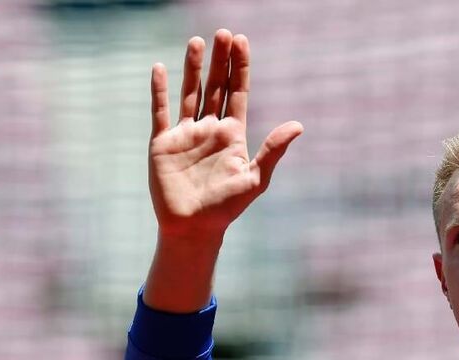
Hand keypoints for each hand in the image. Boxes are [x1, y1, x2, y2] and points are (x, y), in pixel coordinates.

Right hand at [147, 29, 302, 240]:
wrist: (193, 228)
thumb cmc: (227, 207)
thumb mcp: (255, 178)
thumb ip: (273, 150)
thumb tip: (298, 125)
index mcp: (233, 134)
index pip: (238, 92)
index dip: (240, 67)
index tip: (242, 41)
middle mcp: (210, 129)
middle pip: (216, 86)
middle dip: (220, 60)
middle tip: (223, 33)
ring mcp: (186, 134)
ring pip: (190, 92)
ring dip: (193, 67)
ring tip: (197, 41)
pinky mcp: (163, 142)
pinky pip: (160, 111)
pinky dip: (159, 90)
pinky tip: (160, 68)